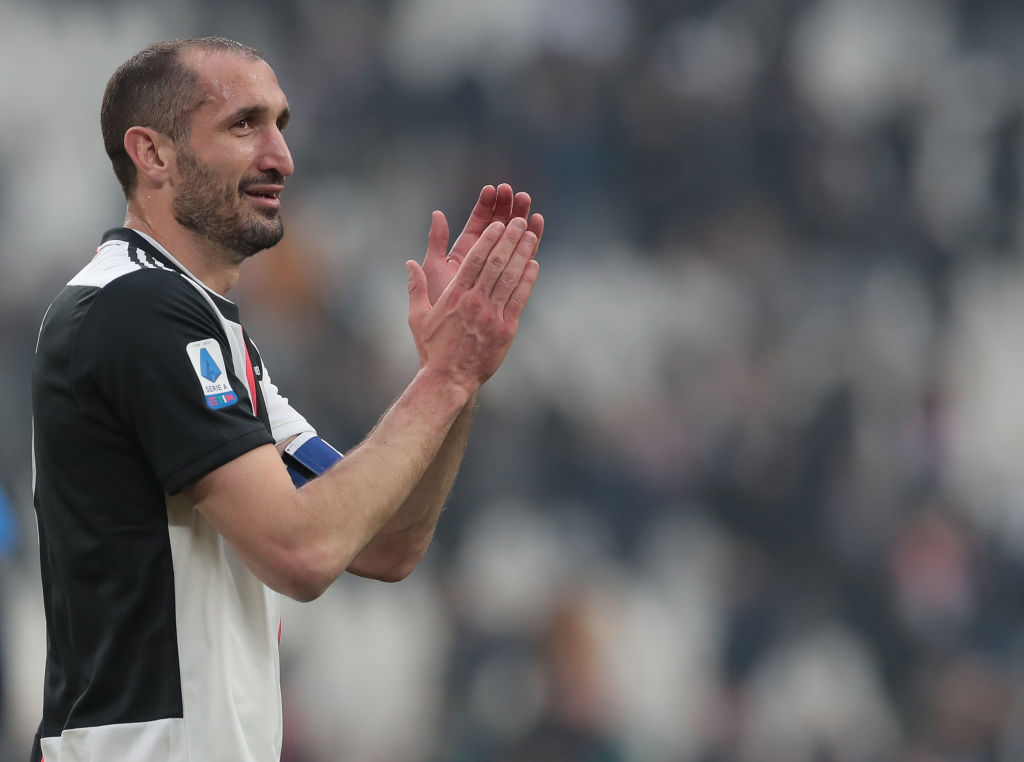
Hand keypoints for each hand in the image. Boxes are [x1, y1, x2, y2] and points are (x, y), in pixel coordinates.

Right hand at [406, 217, 539, 392]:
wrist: (448, 379)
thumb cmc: (433, 349)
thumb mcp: (418, 317)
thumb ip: (415, 288)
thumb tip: (409, 263)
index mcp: (455, 295)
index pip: (474, 260)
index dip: (489, 239)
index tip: (498, 224)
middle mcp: (475, 301)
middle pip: (496, 263)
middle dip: (509, 239)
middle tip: (519, 221)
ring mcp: (492, 315)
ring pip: (510, 277)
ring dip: (522, 254)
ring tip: (530, 235)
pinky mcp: (506, 329)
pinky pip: (519, 299)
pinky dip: (527, 280)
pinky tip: (533, 264)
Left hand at [421, 184, 543, 304]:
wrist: (452, 342)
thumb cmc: (439, 304)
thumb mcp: (435, 269)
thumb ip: (437, 242)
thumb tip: (438, 214)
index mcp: (464, 253)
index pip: (478, 223)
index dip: (485, 205)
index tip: (493, 189)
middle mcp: (483, 261)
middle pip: (498, 228)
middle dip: (507, 209)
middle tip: (517, 193)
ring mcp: (498, 273)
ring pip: (513, 242)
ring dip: (521, 221)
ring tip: (528, 203)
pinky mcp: (510, 287)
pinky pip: (522, 262)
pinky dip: (529, 245)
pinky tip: (536, 228)